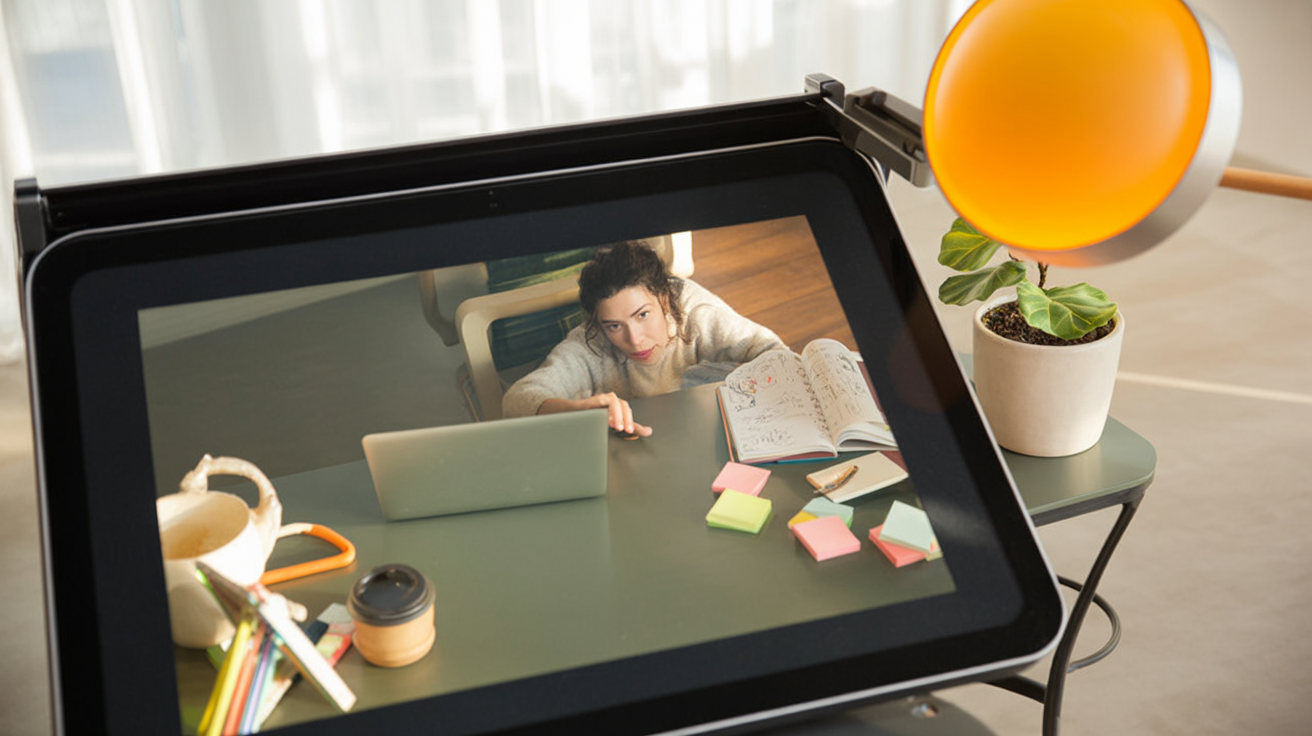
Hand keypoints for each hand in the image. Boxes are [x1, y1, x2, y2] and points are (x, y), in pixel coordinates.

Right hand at [538, 393, 652, 436]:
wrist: (568, 419)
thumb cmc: (590, 424)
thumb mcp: (610, 430)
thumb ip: (629, 431)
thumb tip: (649, 431)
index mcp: (617, 412)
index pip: (629, 415)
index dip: (636, 424)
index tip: (643, 433)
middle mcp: (612, 405)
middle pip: (625, 406)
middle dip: (629, 419)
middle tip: (628, 431)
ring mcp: (603, 401)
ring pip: (617, 402)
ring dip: (620, 414)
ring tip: (619, 427)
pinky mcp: (594, 400)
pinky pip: (606, 400)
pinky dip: (610, 409)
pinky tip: (609, 420)